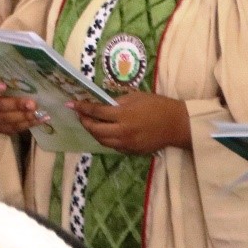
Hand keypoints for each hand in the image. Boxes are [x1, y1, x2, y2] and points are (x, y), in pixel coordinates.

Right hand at [0, 77, 47, 135]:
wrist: (1, 108)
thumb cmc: (9, 90)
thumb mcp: (8, 82)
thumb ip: (15, 80)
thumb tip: (34, 74)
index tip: (4, 85)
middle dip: (16, 105)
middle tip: (32, 104)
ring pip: (6, 119)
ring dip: (24, 116)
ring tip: (38, 113)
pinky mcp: (0, 128)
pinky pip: (14, 128)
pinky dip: (28, 124)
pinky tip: (40, 120)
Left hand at [70, 91, 189, 154]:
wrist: (177, 124)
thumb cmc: (157, 105)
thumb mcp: (135, 97)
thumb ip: (116, 101)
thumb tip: (101, 103)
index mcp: (123, 115)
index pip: (96, 111)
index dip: (81, 107)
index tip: (70, 104)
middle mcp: (123, 131)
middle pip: (95, 130)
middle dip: (84, 122)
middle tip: (80, 114)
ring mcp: (127, 143)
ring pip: (102, 141)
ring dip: (93, 132)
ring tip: (90, 123)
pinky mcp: (132, 151)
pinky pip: (113, 146)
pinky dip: (105, 139)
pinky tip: (105, 131)